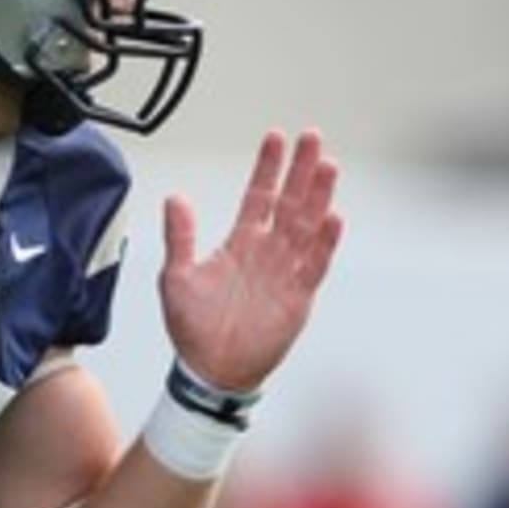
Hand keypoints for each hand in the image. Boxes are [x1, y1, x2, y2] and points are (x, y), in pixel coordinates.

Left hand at [159, 129, 342, 392]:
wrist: (211, 370)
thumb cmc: (193, 328)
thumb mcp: (176, 277)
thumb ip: (180, 237)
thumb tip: (175, 198)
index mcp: (240, 244)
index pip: (258, 196)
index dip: (267, 168)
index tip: (275, 138)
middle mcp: (267, 253)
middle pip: (290, 202)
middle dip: (301, 170)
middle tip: (312, 137)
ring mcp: (285, 272)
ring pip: (308, 226)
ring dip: (318, 197)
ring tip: (327, 165)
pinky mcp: (298, 297)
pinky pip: (315, 265)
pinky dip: (325, 242)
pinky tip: (333, 217)